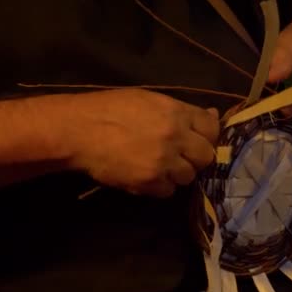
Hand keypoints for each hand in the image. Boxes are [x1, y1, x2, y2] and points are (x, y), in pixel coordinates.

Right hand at [66, 89, 218, 196]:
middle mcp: (175, 136)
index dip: (208, 135)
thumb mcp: (150, 100)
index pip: (212, 128)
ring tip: (159, 165)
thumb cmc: (111, 110)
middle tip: (180, 156)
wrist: (78, 130)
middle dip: (196, 158)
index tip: (199, 139)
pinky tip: (146, 175)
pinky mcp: (149, 182)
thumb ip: (182, 111)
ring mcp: (163, 161)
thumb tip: (213, 115)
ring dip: (178, 173)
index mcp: (176, 112)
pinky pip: (169, 191)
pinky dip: (160, 186)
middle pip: (206, 156)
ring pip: (189, 176)